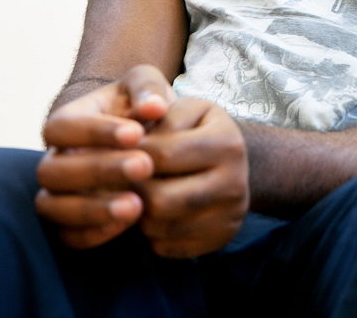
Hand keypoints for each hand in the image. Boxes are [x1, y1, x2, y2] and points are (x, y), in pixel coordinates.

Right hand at [36, 64, 176, 248]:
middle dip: (98, 170)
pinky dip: (91, 234)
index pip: (61, 127)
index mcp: (67, 121)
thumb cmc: (144, 108)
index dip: (94, 131)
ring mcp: (57, 193)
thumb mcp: (147, 87)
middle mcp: (55, 158)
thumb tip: (154, 106)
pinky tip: (126, 225)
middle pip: (53, 170)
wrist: (153, 139)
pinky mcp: (68, 224)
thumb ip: (148, 89)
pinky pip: (65, 237)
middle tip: (144, 166)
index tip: (136, 133)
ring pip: (53, 206)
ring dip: (92, 209)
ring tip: (137, 205)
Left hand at [135, 97, 249, 257]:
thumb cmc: (197, 128)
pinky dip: (151, 233)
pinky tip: (154, 211)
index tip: (121, 150)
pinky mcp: (220, 240)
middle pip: (160, 201)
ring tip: (139, 191)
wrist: (231, 159)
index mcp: (227, 143)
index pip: (164, 155)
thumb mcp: (183, 109)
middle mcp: (235, 183)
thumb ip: (156, 113)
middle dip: (134, 189)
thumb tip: (129, 139)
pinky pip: (167, 248)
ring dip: (139, 212)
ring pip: (160, 228)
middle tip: (124, 177)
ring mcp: (230, 216)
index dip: (132, 153)